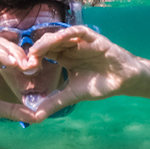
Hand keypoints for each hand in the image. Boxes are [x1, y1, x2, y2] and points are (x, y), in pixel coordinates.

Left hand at [24, 25, 144, 121]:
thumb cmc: (99, 85)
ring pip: (60, 35)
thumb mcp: (72, 94)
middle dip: (36, 50)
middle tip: (28, 61)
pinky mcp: (93, 38)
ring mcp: (80, 41)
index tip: (26, 69)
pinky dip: (68, 33)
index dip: (33, 59)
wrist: (123, 81)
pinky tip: (59, 38)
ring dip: (47, 41)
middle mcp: (69, 47)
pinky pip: (78, 31)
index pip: (43, 53)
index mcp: (63, 57)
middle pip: (48, 43)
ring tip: (37, 51)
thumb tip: (35, 117)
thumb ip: (54, 103)